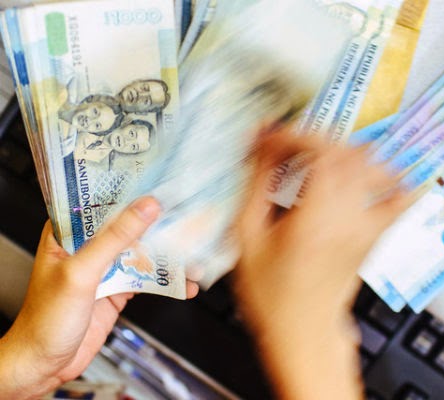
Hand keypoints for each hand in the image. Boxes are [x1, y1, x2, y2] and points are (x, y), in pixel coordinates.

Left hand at [0, 197, 198, 398]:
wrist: (43, 365)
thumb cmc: (44, 320)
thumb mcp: (82, 272)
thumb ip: (114, 238)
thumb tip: (145, 208)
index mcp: (67, 232)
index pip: (101, 199)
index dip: (131, 188)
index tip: (160, 180)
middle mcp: (87, 245)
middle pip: (129, 224)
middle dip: (159, 223)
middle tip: (187, 215)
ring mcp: (105, 267)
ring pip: (143, 250)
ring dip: (168, 254)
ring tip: (193, 253)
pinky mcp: (118, 289)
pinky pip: (149, 278)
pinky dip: (169, 280)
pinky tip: (185, 283)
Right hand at [235, 131, 406, 399]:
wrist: (304, 332)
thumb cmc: (271, 294)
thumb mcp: (249, 239)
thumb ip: (256, 187)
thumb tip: (262, 146)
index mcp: (315, 219)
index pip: (319, 154)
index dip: (295, 136)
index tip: (272, 137)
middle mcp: (350, 218)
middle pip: (347, 154)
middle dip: (314, 139)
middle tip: (288, 146)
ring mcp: (369, 226)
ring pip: (372, 168)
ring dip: (346, 152)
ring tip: (319, 157)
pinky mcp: (377, 235)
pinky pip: (399, 200)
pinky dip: (395, 180)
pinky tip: (378, 171)